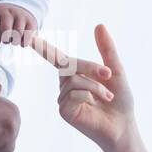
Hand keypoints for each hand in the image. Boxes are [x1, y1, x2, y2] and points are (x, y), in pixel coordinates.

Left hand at [0, 2, 37, 46]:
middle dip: (5, 39)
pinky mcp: (31, 22)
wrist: (19, 8)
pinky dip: (24, 43)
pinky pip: (27, 36)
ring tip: (13, 40)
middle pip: (6, 30)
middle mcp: (9, 11)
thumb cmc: (2, 20)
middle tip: (6, 39)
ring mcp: (21, 15)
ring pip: (18, 33)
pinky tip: (21, 42)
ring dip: (14, 41)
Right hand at [33, 24, 134, 151]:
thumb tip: (99, 25)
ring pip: (73, 80)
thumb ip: (106, 49)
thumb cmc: (119, 100)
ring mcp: (63, 99)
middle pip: (68, 65)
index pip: (57, 58)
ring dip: (95, 85)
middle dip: (90, 66)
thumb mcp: (115, 70)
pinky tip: (95, 106)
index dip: (43, 48)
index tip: (28, 37)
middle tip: (109, 74)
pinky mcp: (64, 111)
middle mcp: (66, 86)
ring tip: (107, 96)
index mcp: (75, 75)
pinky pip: (72, 93)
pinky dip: (88, 96)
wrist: (123, 126)